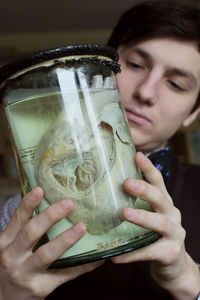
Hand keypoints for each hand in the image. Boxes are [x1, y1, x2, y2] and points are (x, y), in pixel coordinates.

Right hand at [0, 187, 101, 299]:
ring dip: (66, 239)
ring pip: (46, 254)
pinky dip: (81, 266)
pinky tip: (96, 258)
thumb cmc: (13, 263)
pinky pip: (64, 275)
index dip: (28, 203)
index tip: (40, 189)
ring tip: (82, 227)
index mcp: (7, 242)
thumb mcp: (11, 245)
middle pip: (31, 233)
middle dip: (50, 216)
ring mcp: (25, 274)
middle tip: (69, 203)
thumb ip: (24, 228)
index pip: (18, 219)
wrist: (3, 298)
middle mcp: (13, 257)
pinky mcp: (40, 288)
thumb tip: (51, 204)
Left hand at [111, 152, 199, 299]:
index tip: (137, 155)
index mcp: (164, 203)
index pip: (158, 182)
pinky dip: (133, 254)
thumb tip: (109, 189)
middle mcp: (172, 214)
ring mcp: (175, 234)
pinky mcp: (170, 253)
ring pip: (160, 223)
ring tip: (124, 213)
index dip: (148, 168)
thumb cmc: (155, 236)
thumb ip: (137, 204)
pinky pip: (150, 252)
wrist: (173, 266)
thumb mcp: (150, 216)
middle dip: (144, 189)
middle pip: (160, 198)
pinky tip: (116, 256)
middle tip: (127, 183)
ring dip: (142, 217)